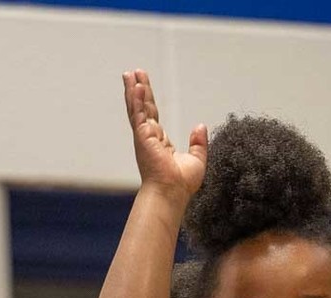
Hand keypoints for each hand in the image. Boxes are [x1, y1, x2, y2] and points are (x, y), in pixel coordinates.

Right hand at [123, 69, 207, 196]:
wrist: (173, 192)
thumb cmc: (182, 183)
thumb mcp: (196, 159)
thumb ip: (198, 142)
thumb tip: (200, 126)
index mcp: (159, 142)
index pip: (152, 116)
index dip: (148, 101)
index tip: (143, 87)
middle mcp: (148, 137)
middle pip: (141, 108)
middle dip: (138, 90)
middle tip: (133, 73)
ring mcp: (143, 137)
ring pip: (136, 108)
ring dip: (132, 90)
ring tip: (130, 74)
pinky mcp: (142, 137)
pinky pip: (138, 114)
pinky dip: (136, 100)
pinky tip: (135, 86)